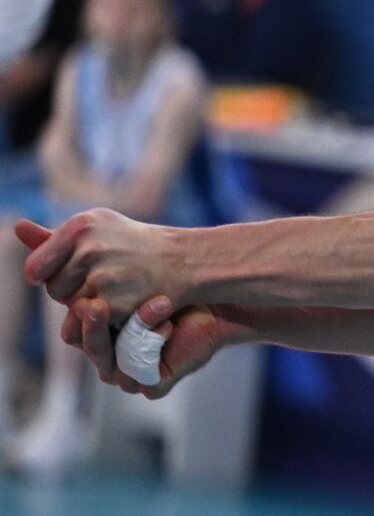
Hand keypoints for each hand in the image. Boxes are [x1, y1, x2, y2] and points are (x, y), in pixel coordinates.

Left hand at [15, 210, 183, 323]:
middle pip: (53, 289)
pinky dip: (107, 315)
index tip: (72, 271)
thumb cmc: (135, 243)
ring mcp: (102, 278)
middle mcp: (89, 249)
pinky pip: (92, 319)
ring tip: (119, 286)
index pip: (35, 268)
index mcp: (80, 226)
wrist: (185, 260)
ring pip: (71, 307)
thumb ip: (54, 236)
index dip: (50, 274)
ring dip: (90, 304)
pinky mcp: (114, 304)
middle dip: (73, 288)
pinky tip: (128, 299)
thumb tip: (17, 226)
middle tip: (106, 276)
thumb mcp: (98, 228)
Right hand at [64, 295, 230, 398]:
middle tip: (94, 305)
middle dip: (91, 325)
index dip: (75, 314)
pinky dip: (152, 342)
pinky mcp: (153, 386)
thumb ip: (105, 287)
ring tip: (147, 304)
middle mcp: (110, 361)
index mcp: (100, 339)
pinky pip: (140, 367)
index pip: (73, 332)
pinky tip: (166, 323)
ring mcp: (130, 377)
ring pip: (112, 358)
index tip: (83, 290)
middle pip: (87, 347)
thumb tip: (67, 274)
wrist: (216, 310)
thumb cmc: (175, 294)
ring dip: (131, 327)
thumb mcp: (133, 288)